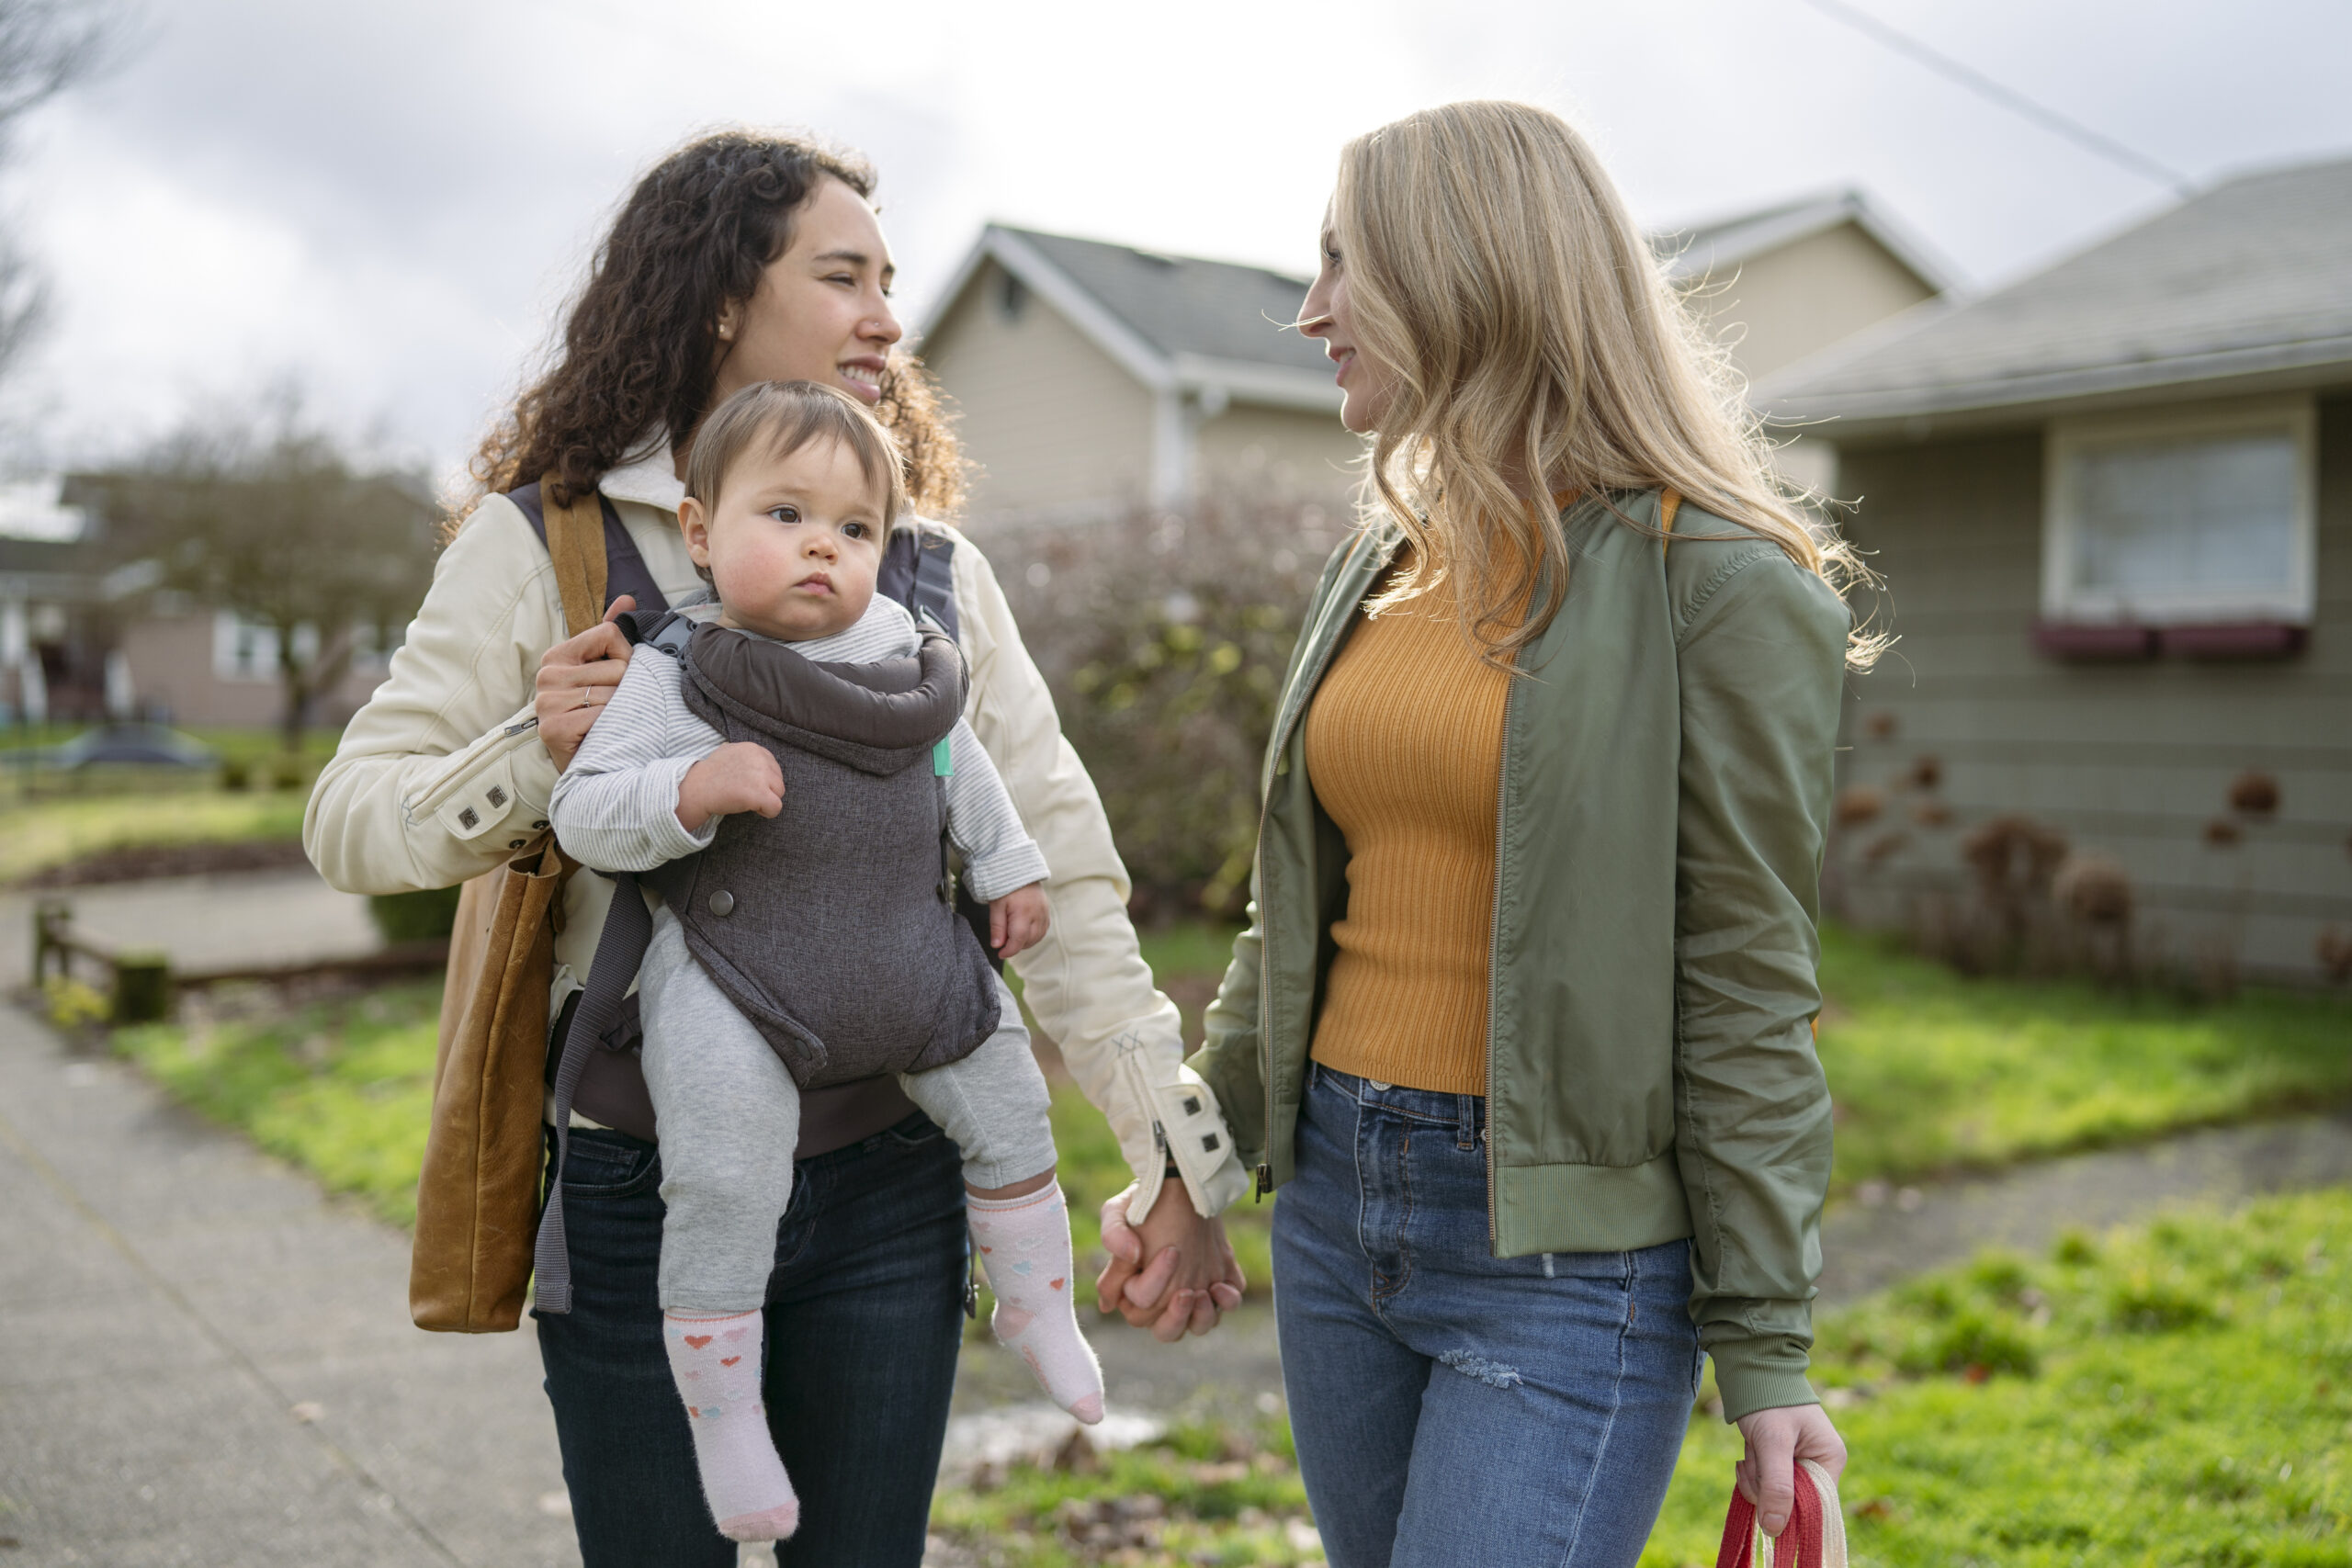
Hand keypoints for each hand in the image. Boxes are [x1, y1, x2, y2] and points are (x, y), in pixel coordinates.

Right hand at [535, 595, 636, 770]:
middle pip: (618, 667)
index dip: (626, 657)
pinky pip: (603, 717)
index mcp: (557, 655)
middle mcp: (546, 675)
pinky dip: (611, 728)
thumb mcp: (602, 670)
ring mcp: (546, 702)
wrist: (586, 763)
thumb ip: (612, 635)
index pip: (610, 634)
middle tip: (613, 707)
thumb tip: (628, 599)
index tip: (617, 678)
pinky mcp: (553, 728)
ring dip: (621, 711)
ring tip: (609, 722)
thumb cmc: (594, 712)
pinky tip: (600, 735)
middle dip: (626, 689)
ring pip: (614, 694)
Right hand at [677, 742, 784, 831]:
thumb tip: (753, 756)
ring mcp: (761, 776)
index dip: (762, 780)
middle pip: (778, 780)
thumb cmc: (710, 774)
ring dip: (766, 800)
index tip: (746, 784)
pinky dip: (767, 812)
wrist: (697, 788)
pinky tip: (753, 810)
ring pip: (779, 793)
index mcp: (754, 749)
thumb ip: (745, 754)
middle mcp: (760, 759)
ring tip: (747, 800)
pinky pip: (776, 807)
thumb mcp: (728, 752)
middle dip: (765, 790)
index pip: (773, 767)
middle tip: (744, 794)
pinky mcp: (760, 794)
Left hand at [990, 883, 1048, 959]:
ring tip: (1012, 936)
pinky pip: (1043, 929)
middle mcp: (1037, 914)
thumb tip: (997, 946)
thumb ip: (997, 927)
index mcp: (1023, 912)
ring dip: (1025, 941)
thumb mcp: (996, 905)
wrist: (1019, 868)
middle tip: (1003, 942)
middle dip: (1016, 946)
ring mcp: (1044, 912)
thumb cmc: (1005, 886)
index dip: (1009, 950)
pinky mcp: (1046, 910)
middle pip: (1029, 940)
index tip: (1000, 954)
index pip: (1018, 939)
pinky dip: (1034, 935)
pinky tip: (1024, 931)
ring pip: (1038, 936)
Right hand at [1095, 1184, 1245, 1340]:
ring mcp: (1193, 1292)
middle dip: (1176, 1317)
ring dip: (1202, 1317)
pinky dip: (1228, 1301)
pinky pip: (1228, 1306)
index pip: (1140, 1311)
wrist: (1180, 1183)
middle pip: (1167, 1332)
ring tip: (1203, 1292)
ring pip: (1199, 1327)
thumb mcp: (1118, 1211)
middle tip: (1186, 1291)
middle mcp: (1164, 1298)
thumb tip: (1130, 1257)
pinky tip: (1221, 1286)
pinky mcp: (1219, 1281)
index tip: (1171, 1251)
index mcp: (1134, 1290)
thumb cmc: (1144, 1201)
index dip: (1154, 1285)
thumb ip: (1114, 1234)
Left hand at [1734, 1402, 1847, 1538]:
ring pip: (1771, 1493)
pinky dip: (1750, 1470)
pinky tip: (1748, 1451)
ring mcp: (1797, 1465)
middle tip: (1757, 1453)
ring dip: (1754, 1474)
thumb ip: (1777, 1485)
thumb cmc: (1768, 1399)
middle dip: (1764, 1483)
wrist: (1750, 1368)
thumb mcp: (1772, 1442)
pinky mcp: (1779, 1463)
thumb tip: (1775, 1530)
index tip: (1766, 1498)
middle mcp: (1817, 1465)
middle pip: (1789, 1501)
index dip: (1790, 1510)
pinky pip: (1762, 1482)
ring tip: (1753, 1446)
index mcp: (1829, 1460)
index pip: (1816, 1507)